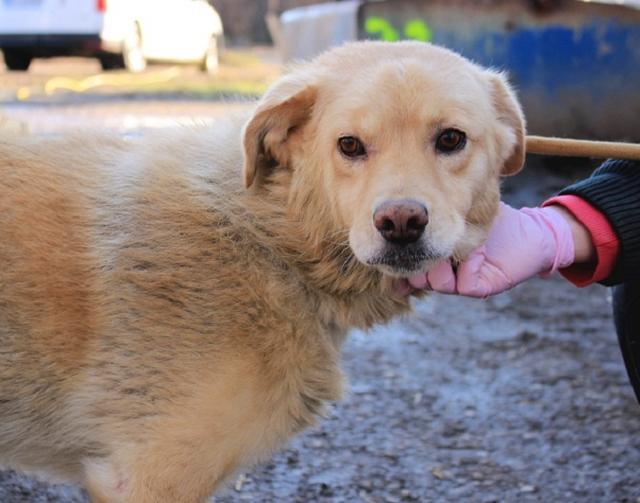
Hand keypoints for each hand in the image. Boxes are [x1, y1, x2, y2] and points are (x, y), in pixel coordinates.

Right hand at [407, 202, 581, 297]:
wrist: (535, 232)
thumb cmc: (499, 220)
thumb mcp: (463, 210)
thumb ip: (438, 211)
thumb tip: (404, 205)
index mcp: (439, 258)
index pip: (411, 263)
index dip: (403, 255)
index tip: (400, 238)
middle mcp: (448, 274)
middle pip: (417, 276)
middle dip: (418, 259)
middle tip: (427, 238)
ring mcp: (463, 283)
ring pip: (437, 283)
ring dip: (442, 263)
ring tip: (454, 243)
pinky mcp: (481, 288)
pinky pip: (464, 284)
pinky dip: (468, 266)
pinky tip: (479, 251)